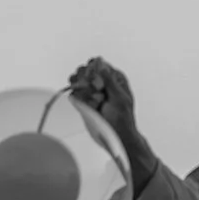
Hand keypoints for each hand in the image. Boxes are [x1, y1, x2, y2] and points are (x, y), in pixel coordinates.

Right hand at [67, 57, 157, 184]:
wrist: (116, 135)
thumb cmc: (123, 119)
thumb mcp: (119, 98)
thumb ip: (110, 81)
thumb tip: (101, 64)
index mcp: (114, 78)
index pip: (99, 64)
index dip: (95, 70)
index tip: (97, 82)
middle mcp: (102, 82)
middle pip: (86, 70)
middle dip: (87, 80)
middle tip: (96, 92)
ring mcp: (92, 91)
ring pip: (79, 80)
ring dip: (82, 88)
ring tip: (93, 99)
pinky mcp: (84, 101)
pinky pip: (75, 93)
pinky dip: (79, 97)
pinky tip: (88, 104)